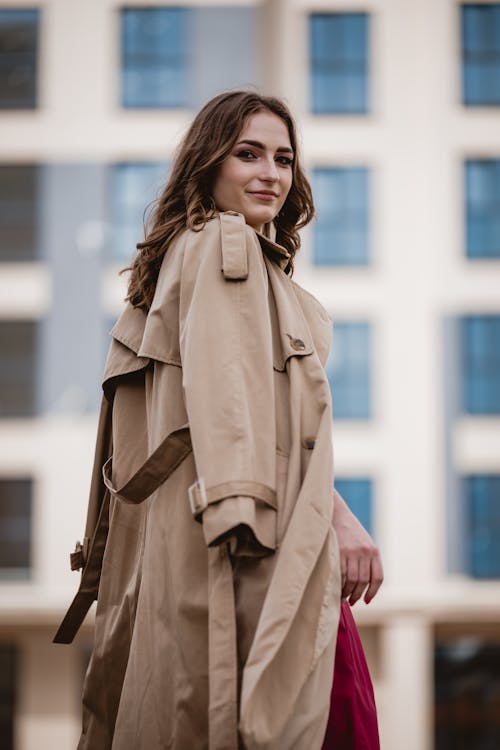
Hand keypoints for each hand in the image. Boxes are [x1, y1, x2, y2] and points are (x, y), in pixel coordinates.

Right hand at [331, 488, 383, 605]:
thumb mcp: (363, 543)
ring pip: (352, 580)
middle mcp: (365, 552)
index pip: (377, 577)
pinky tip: (336, 588)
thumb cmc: (348, 531)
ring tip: (343, 597)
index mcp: (374, 551)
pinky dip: (339, 585)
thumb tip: (363, 586)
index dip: (373, 592)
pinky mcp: (339, 551)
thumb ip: (366, 560)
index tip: (366, 600)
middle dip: (357, 594)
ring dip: (347, 592)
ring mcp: (352, 551)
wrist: (335, 513)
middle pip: (363, 581)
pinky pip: (341, 574)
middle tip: (351, 601)